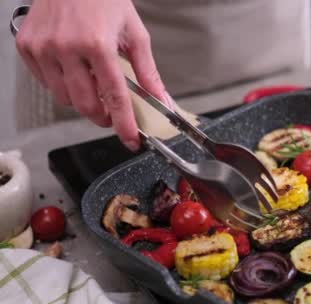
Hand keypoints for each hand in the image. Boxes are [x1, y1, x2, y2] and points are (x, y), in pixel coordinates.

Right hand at [15, 0, 165, 150]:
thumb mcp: (134, 33)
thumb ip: (147, 72)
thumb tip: (161, 100)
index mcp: (97, 44)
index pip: (114, 96)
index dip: (123, 123)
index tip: (131, 139)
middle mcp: (66, 47)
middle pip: (86, 105)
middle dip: (103, 116)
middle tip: (113, 113)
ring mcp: (42, 48)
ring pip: (64, 98)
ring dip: (82, 100)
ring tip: (92, 81)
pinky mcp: (26, 46)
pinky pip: (46, 83)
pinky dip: (62, 84)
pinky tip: (72, 68)